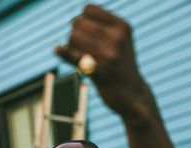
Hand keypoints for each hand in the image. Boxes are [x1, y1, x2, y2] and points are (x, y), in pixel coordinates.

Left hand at [55, 4, 145, 118]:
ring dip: (71, 47)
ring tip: (80, 57)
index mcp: (122, 27)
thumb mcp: (122, 42)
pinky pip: (73, 56)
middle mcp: (116, 38)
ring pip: (73, 38)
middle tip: (81, 48)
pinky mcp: (99, 72)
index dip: (81, 20)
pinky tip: (57, 50)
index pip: (88, 10)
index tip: (84, 34)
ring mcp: (108, 55)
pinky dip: (63, 52)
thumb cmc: (122, 67)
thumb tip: (75, 20)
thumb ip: (104, 28)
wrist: (133, 95)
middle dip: (74, 34)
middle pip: (78, 23)